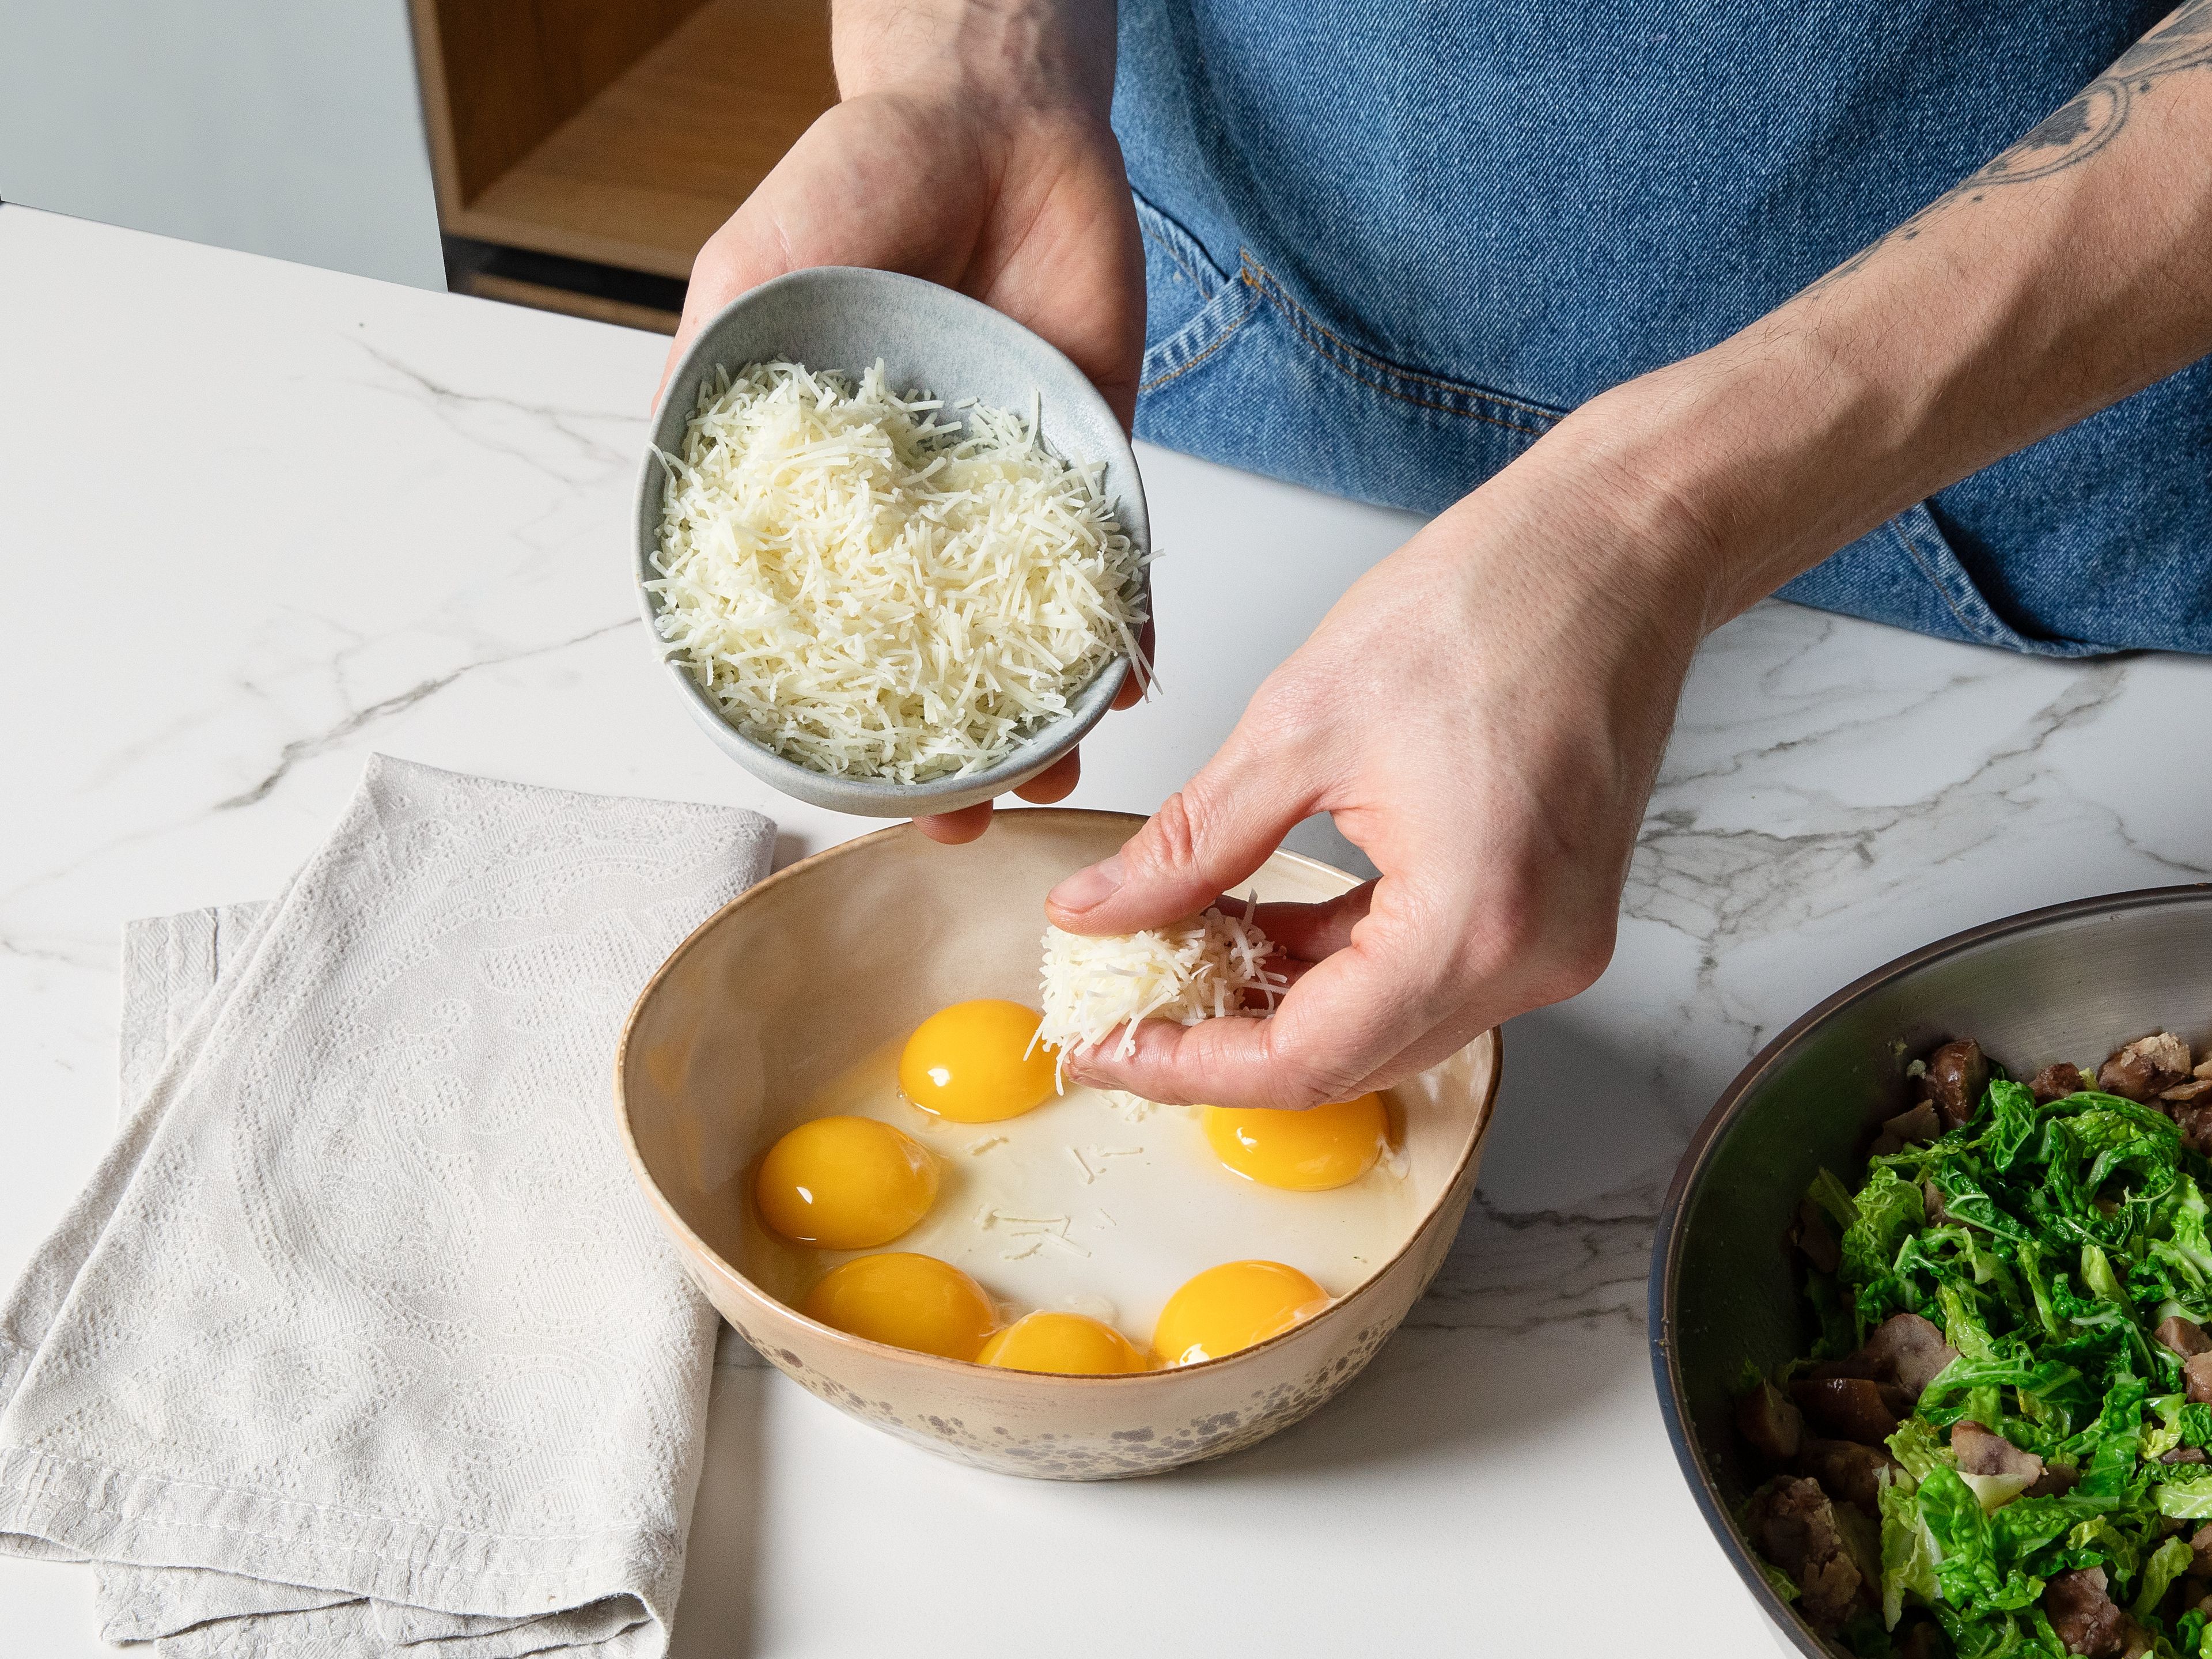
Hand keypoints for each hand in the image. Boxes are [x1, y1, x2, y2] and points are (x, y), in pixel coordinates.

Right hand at [660, 0, 1148, 840]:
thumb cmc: (862, 175)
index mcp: (828, 489)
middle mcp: (916, 511)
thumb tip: (668, 488)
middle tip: (958, 820)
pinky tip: (1123, 682)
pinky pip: (1110, 566)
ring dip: (1038, 711)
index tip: (841, 791)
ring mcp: (1005, 498)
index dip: (824, 717)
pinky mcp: (1089, 468)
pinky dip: (1122, 629)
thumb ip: (713, 376)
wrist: (1000, 116)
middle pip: (929, 653)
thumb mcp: (753, 270)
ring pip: (1023, 633)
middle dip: (947, 747)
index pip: (819, 624)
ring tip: (1047, 774)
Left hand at [1042, 401, 1717, 1109]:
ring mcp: (1551, 944)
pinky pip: (1425, 977)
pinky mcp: (1549, 914)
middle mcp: (1531, 960)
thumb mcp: (1300, 725)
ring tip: (1175, 968)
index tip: (1104, 1051)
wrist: (1612, 550)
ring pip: (1384, 1028)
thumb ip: (1193, 842)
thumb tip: (1099, 909)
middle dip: (1224, 1048)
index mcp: (1474, 923)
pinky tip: (1261, 928)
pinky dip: (1337, 965)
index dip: (1188, 1070)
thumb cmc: (1493, 604)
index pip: (1308, 1059)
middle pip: (1348, 1062)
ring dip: (1278, 1007)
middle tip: (1120, 1021)